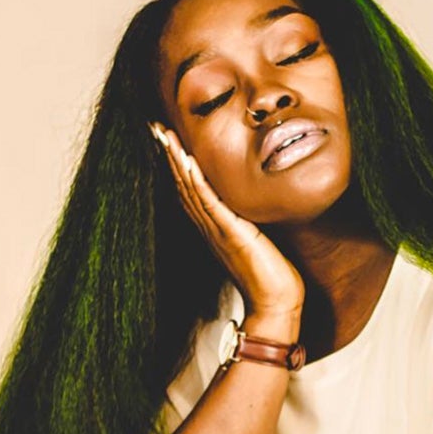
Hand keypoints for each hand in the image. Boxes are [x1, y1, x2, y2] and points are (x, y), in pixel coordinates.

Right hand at [149, 122, 304, 319]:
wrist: (276, 304)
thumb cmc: (273, 278)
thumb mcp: (260, 242)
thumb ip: (251, 224)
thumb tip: (257, 208)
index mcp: (216, 229)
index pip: (192, 191)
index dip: (179, 165)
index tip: (168, 139)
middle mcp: (211, 229)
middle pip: (184, 186)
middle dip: (170, 156)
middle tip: (156, 128)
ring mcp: (219, 232)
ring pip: (191, 191)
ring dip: (177, 162)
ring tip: (165, 136)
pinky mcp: (232, 235)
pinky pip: (210, 204)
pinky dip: (198, 183)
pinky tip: (189, 163)